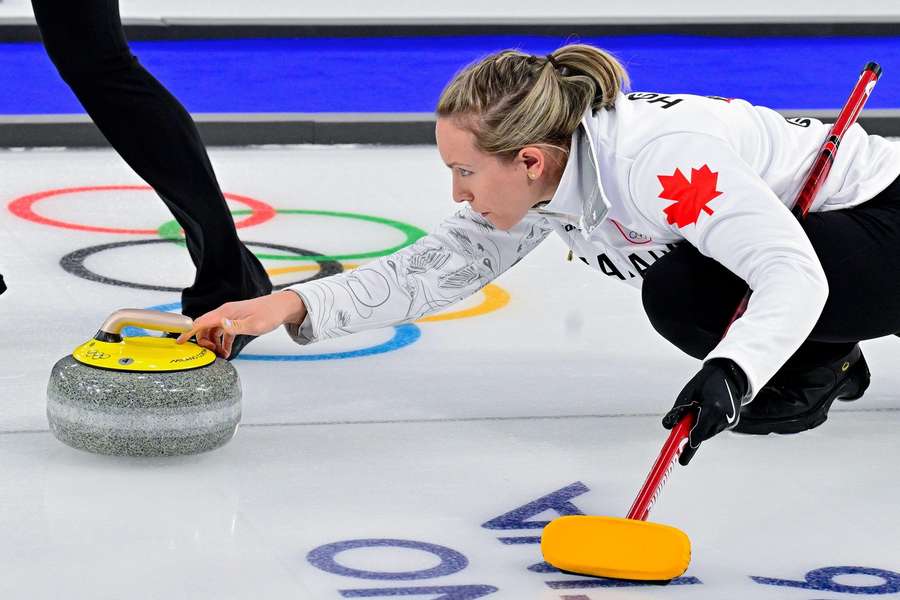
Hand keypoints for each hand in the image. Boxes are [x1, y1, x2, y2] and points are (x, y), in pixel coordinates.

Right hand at [177, 290, 307, 358]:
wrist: (281, 307)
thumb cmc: (269, 314)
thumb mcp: (254, 324)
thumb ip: (236, 326)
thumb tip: (221, 325)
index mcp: (225, 312)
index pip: (200, 322)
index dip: (188, 332)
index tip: (179, 342)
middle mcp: (224, 313)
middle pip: (203, 327)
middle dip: (203, 342)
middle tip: (211, 354)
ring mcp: (229, 316)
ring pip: (212, 331)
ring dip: (213, 344)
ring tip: (221, 356)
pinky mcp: (235, 320)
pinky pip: (222, 332)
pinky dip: (222, 343)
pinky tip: (226, 352)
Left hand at [662, 358, 749, 464]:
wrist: (729, 375)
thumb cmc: (705, 382)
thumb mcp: (688, 392)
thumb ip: (678, 410)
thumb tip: (668, 426)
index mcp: (714, 408)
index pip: (699, 432)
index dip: (689, 446)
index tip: (682, 460)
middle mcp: (724, 417)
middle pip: (702, 436)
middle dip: (691, 436)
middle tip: (681, 436)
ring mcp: (731, 421)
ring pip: (708, 433)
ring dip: (699, 428)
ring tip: (698, 409)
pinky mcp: (733, 422)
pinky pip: (714, 428)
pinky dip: (707, 424)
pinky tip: (707, 411)